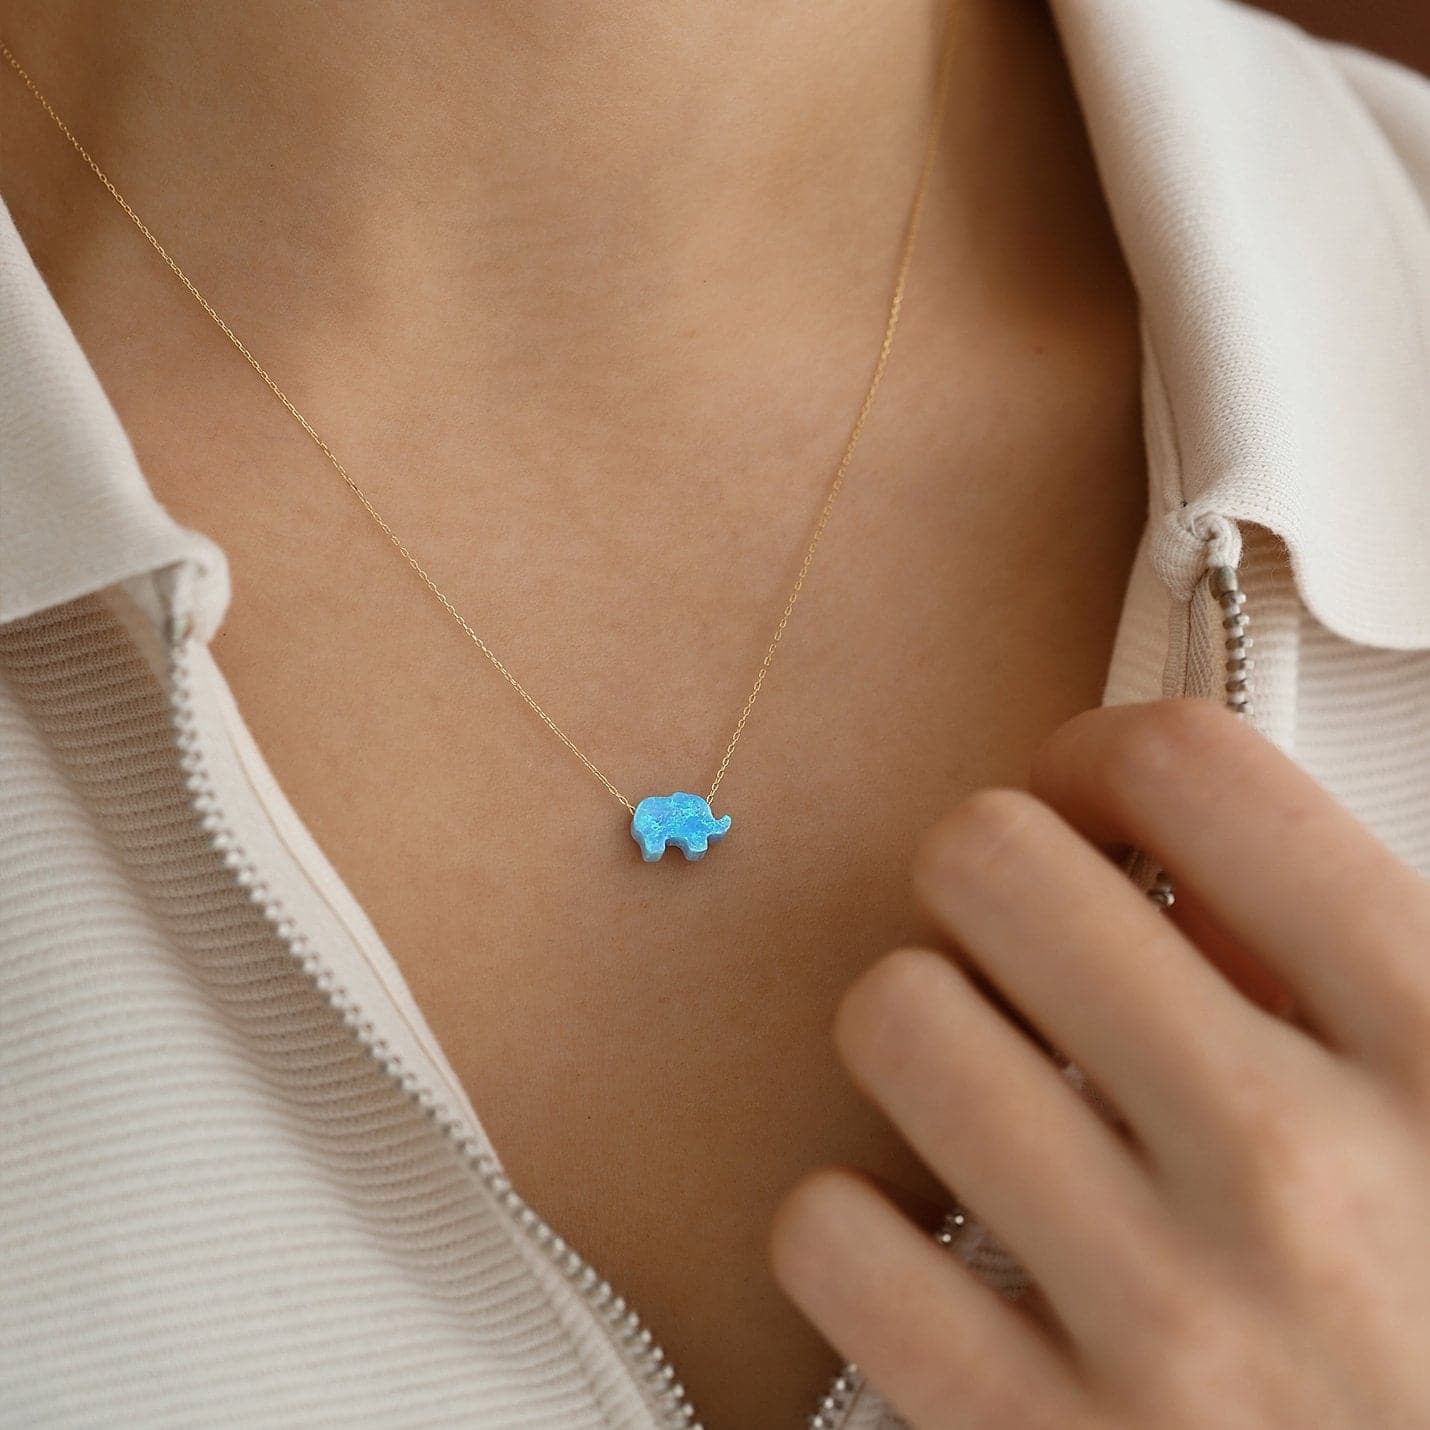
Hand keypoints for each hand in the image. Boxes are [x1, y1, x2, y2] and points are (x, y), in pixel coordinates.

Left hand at [768, 699, 1429, 1428]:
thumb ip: (1344, 958)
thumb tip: (1167, 847)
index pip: (1193, 770)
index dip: (1102, 755)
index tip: (1090, 807)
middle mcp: (1293, 1171)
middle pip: (990, 863)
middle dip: (988, 878)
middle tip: (1021, 946)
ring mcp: (1165, 1323)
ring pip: (893, 1020)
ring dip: (921, 1035)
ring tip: (986, 1091)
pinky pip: (831, 1237)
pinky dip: (859, 1226)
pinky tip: (939, 1247)